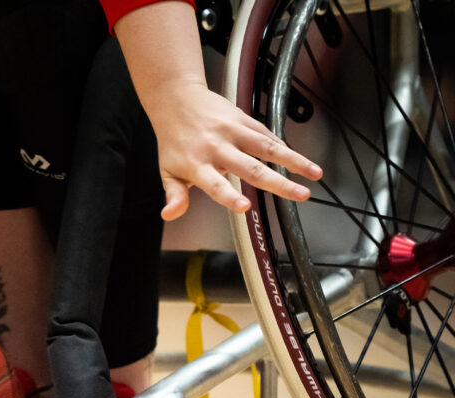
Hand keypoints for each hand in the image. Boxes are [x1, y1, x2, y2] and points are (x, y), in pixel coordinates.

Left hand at [147, 80, 321, 220]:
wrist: (177, 100)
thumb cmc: (174, 140)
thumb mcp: (167, 171)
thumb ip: (174, 195)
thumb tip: (169, 214)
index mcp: (197, 165)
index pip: (214, 185)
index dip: (229, 197)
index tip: (244, 207)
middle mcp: (217, 148)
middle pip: (251, 168)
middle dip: (278, 183)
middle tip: (300, 195)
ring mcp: (233, 132)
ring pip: (268, 148)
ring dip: (294, 160)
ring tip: (314, 174)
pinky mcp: (244, 120)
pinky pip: (267, 135)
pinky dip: (285, 147)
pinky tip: (301, 159)